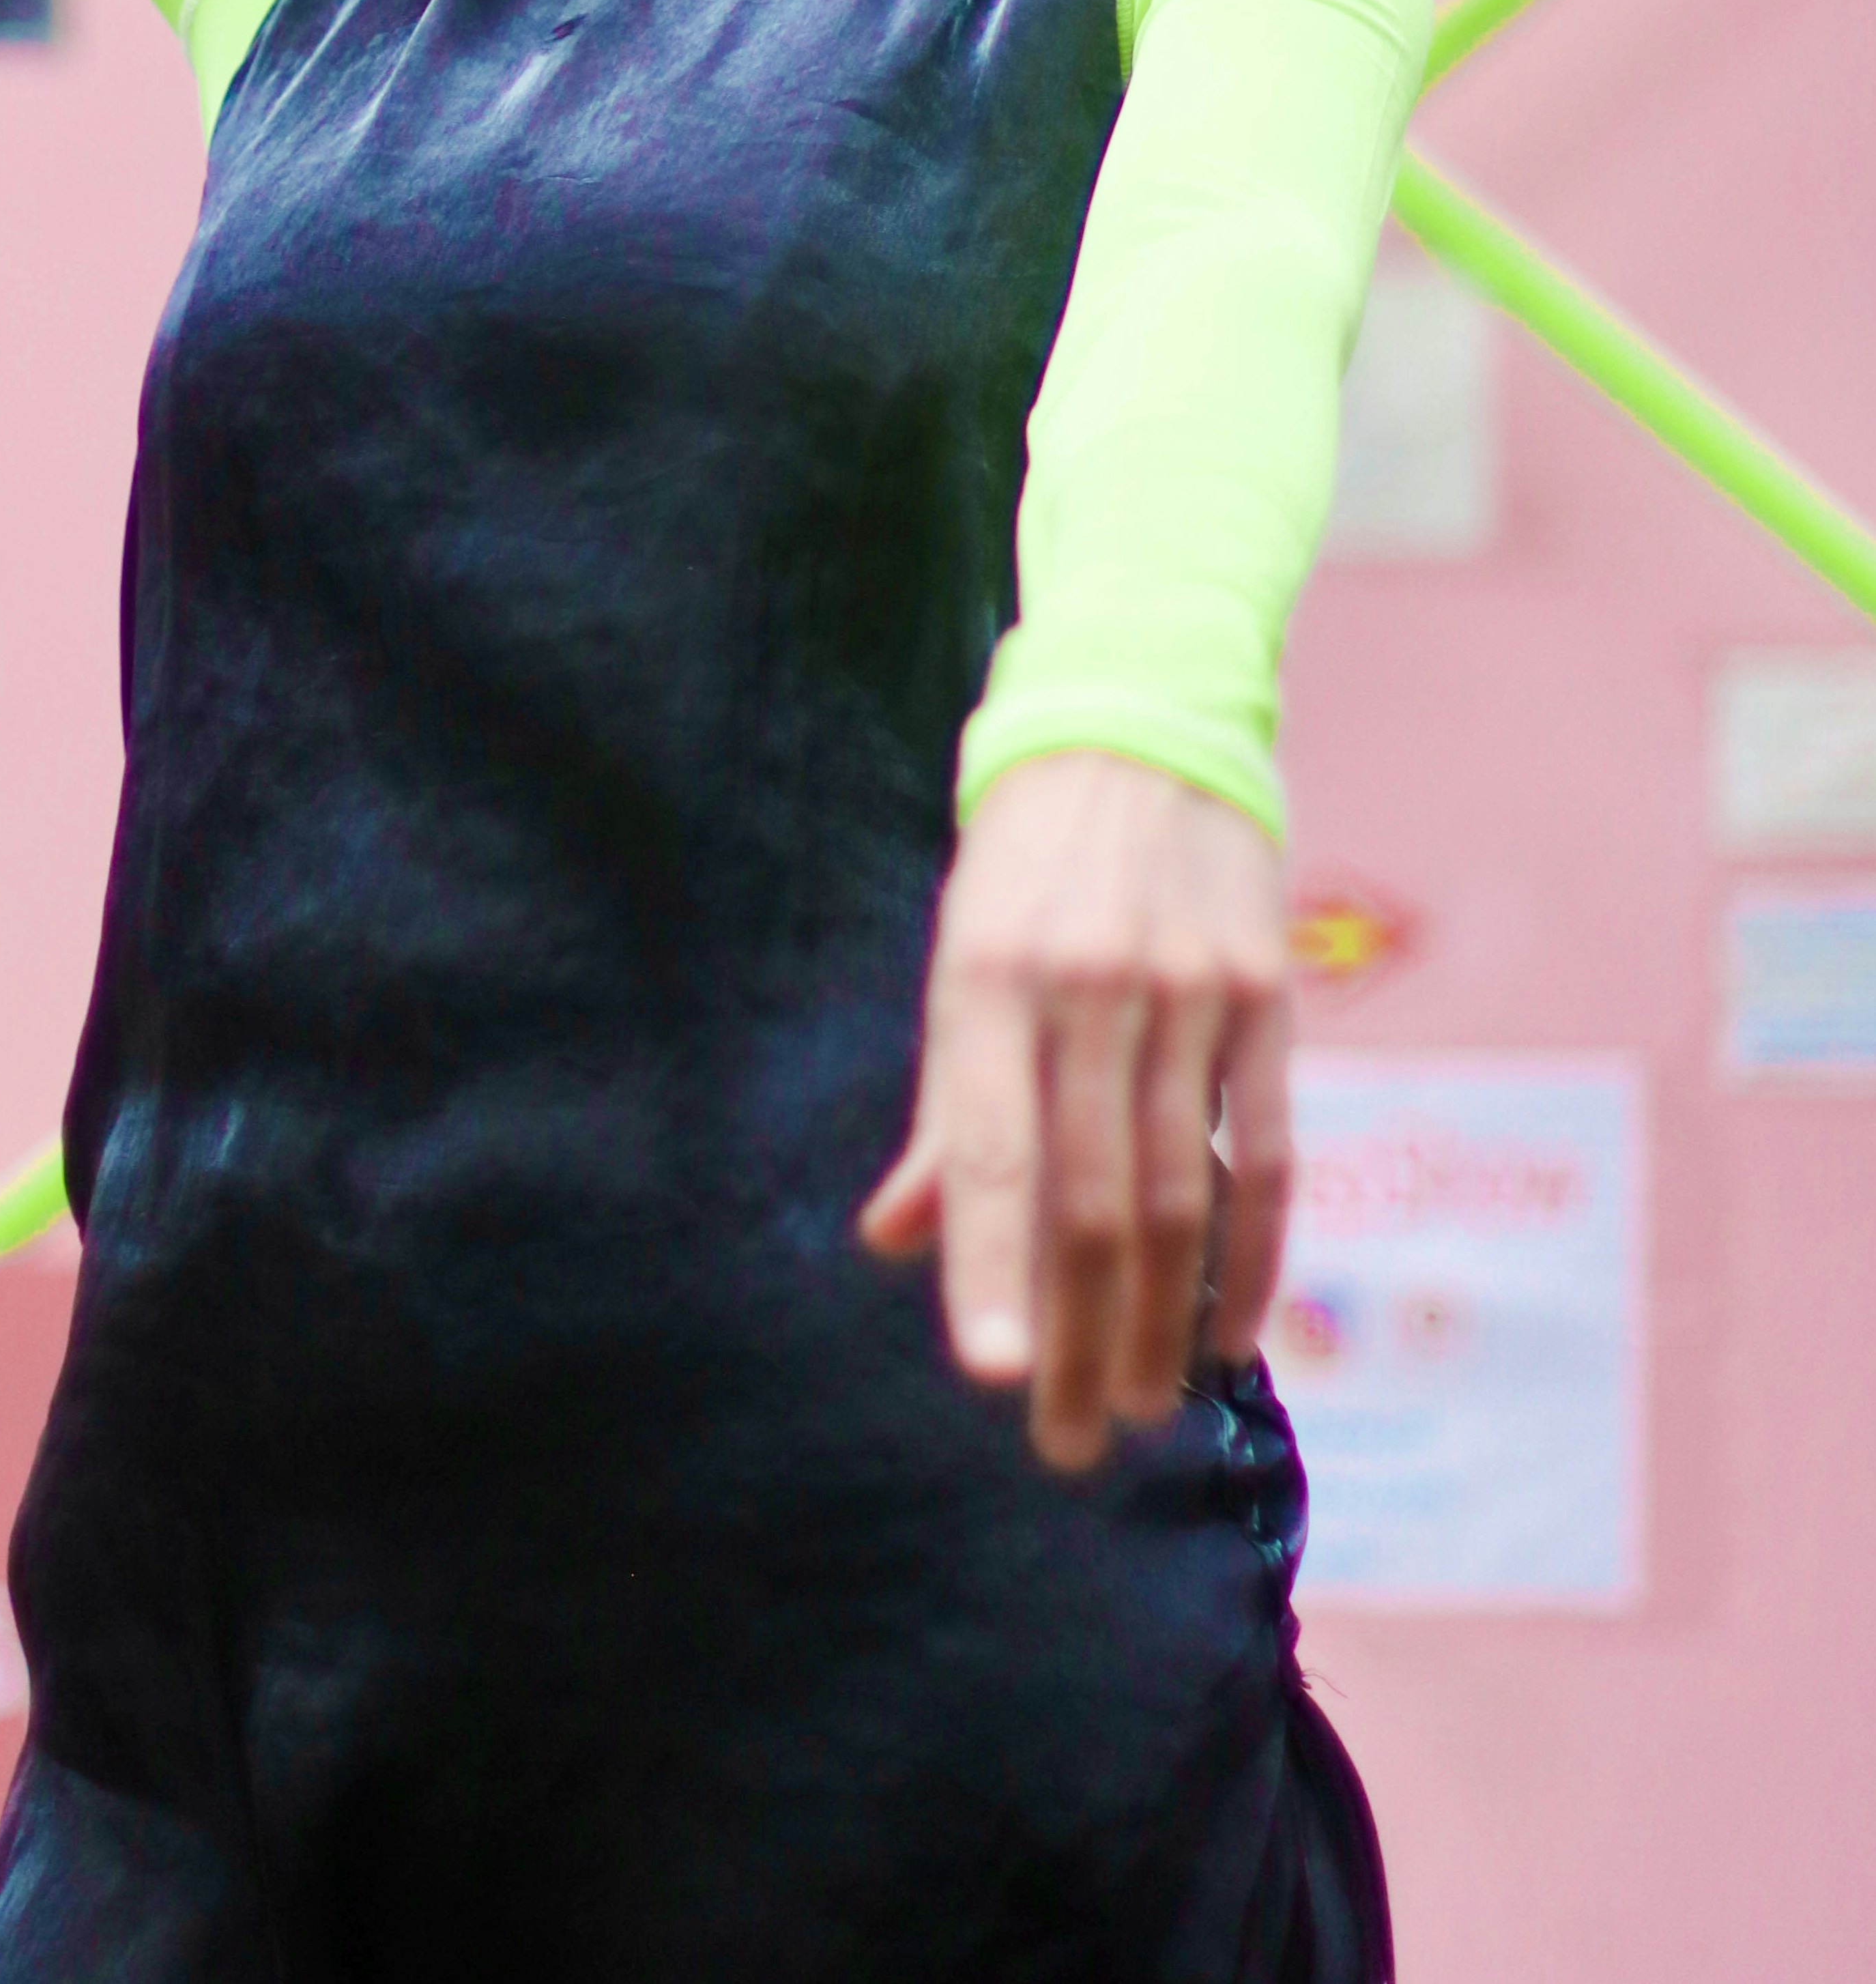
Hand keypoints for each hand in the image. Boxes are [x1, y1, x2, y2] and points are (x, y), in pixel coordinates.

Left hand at [858, 751, 1293, 1472]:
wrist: (1142, 725)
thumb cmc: (1028, 864)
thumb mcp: (958, 957)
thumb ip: (944, 1111)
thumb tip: (897, 1239)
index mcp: (990, 979)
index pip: (989, 1150)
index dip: (989, 1265)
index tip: (989, 1374)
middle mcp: (1091, 987)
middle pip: (1091, 1198)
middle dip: (1077, 1335)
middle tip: (1066, 1441)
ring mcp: (1188, 993)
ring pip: (1179, 1192)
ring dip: (1158, 1319)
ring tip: (1136, 1407)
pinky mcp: (1265, 997)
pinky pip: (1269, 1154)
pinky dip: (1251, 1256)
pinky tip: (1229, 1336)